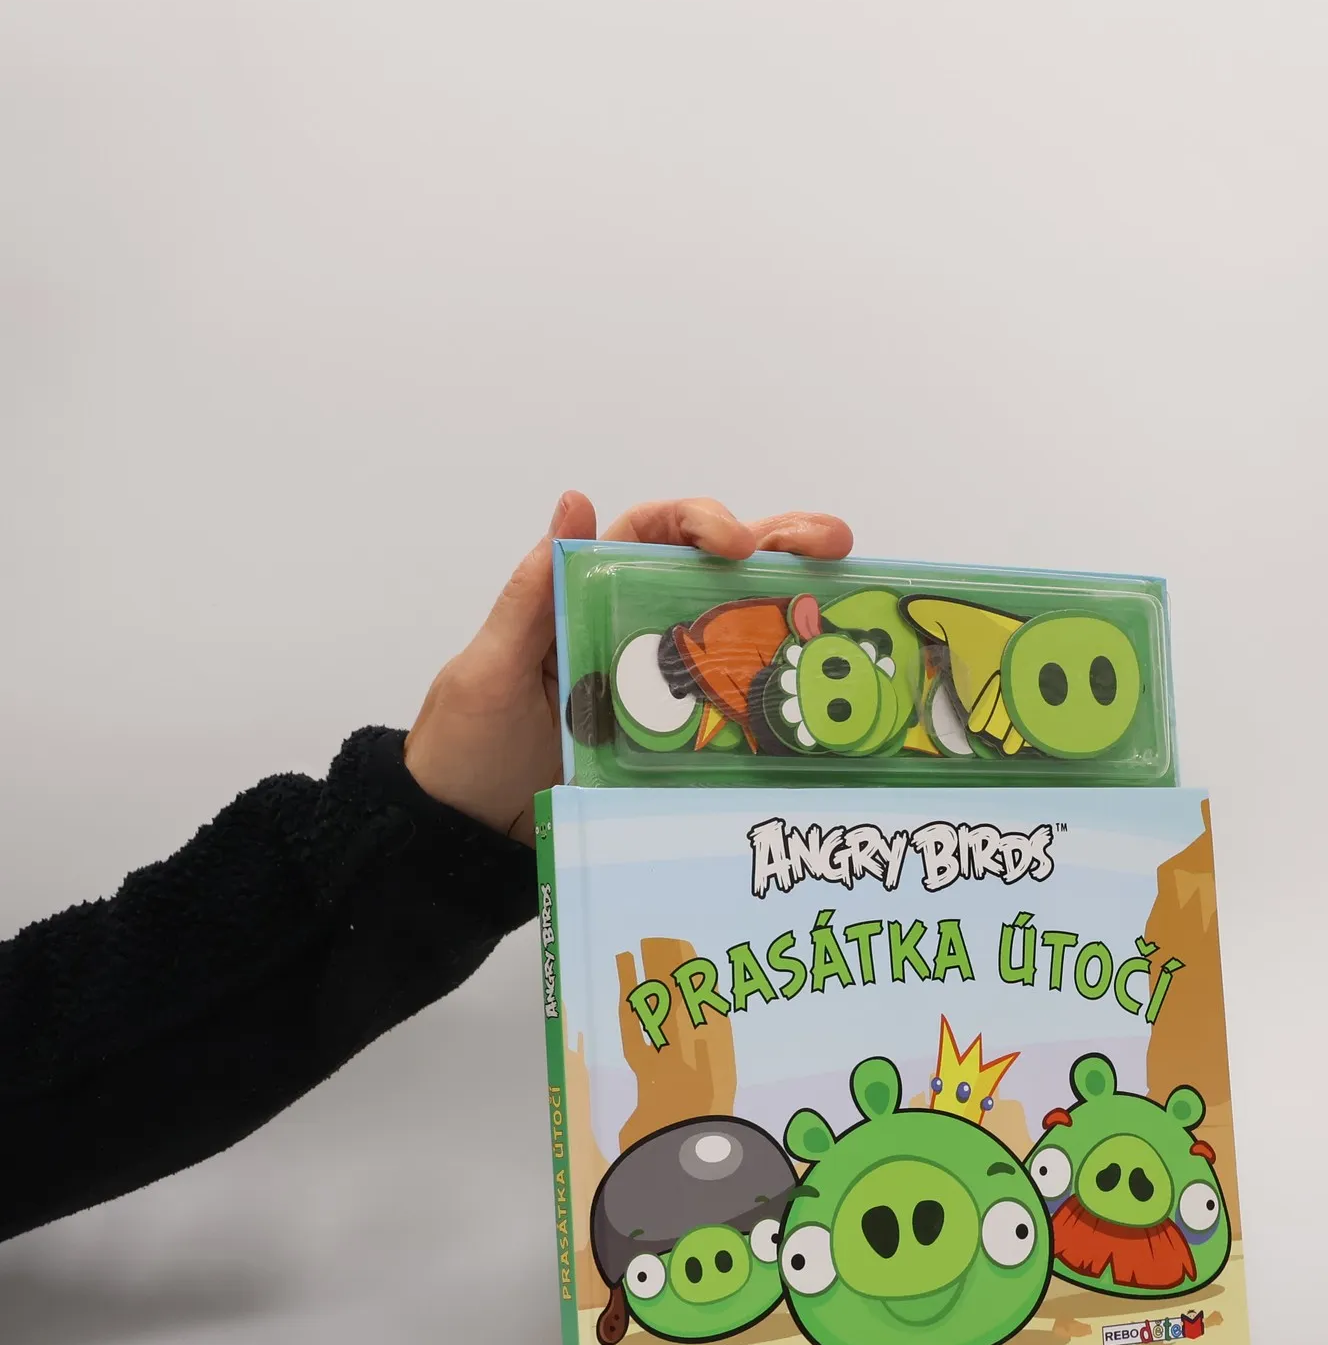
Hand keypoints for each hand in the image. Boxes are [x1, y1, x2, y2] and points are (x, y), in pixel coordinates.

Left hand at [404, 493, 853, 843]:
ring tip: (848, 587)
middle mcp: (632, 632)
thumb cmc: (463, 751)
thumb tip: (576, 503)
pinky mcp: (679, 741)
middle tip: (830, 542)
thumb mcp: (487, 669)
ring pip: (739, 628)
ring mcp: (662, 688)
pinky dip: (782, 685)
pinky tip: (825, 676)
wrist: (465, 841)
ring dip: (795, 601)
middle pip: (714, 569)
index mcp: (584, 597)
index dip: (698, 521)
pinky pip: (737, 704)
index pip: (652, 533)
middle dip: (778, 543)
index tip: (734, 544)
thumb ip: (531, 594)